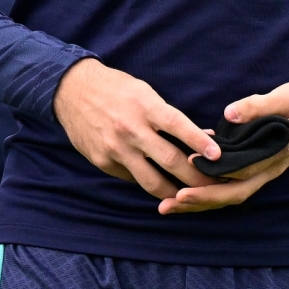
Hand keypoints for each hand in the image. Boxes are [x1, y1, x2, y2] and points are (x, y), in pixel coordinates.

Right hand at [52, 58, 219, 210]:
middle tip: (215, 187)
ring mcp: (115, 148)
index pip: (177, 125)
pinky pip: (132, 178)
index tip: (218, 155)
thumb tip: (204, 136)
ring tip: (191, 198)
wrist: (70, 91)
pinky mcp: (103, 162)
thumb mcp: (144, 92)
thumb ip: (169, 116)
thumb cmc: (116, 89)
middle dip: (195, 177)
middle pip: (169, 159)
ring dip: (175, 193)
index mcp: (144, 106)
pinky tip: (159, 185)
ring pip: (151, 181)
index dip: (198, 141)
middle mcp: (130, 129)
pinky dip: (147, 182)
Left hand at [162, 82, 288, 214]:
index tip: (188, 169)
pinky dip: (209, 190)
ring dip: (201, 202)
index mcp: (275, 155)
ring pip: (230, 195)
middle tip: (169, 204)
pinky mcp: (257, 168)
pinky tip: (185, 187)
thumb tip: (230, 114)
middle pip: (233, 194)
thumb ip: (258, 106)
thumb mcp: (287, 97)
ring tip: (169, 205)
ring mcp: (263, 172)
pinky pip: (232, 186)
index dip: (214, 175)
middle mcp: (268, 170)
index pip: (241, 172)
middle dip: (200, 201)